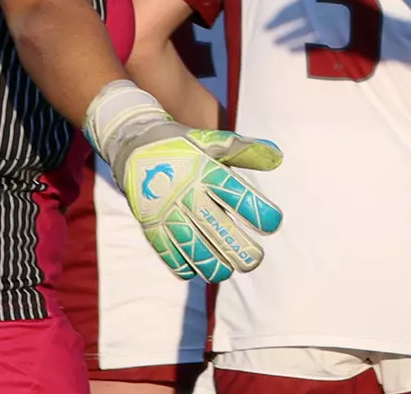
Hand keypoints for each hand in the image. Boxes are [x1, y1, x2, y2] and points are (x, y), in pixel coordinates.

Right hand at [86, 81, 283, 282]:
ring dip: (212, 263)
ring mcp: (165, 211)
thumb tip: (279, 158)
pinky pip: (166, 252)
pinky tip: (197, 270)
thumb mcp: (212, 141)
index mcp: (204, 170)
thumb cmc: (182, 145)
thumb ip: (244, 150)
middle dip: (238, 248)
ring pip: (192, 246)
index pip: (234, 194)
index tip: (273, 224)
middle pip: (215, 227)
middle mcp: (186, 193)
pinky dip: (183, 265)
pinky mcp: (150, 224)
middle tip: (255, 259)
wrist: (132, 144)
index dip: (256, 210)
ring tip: (228, 270)